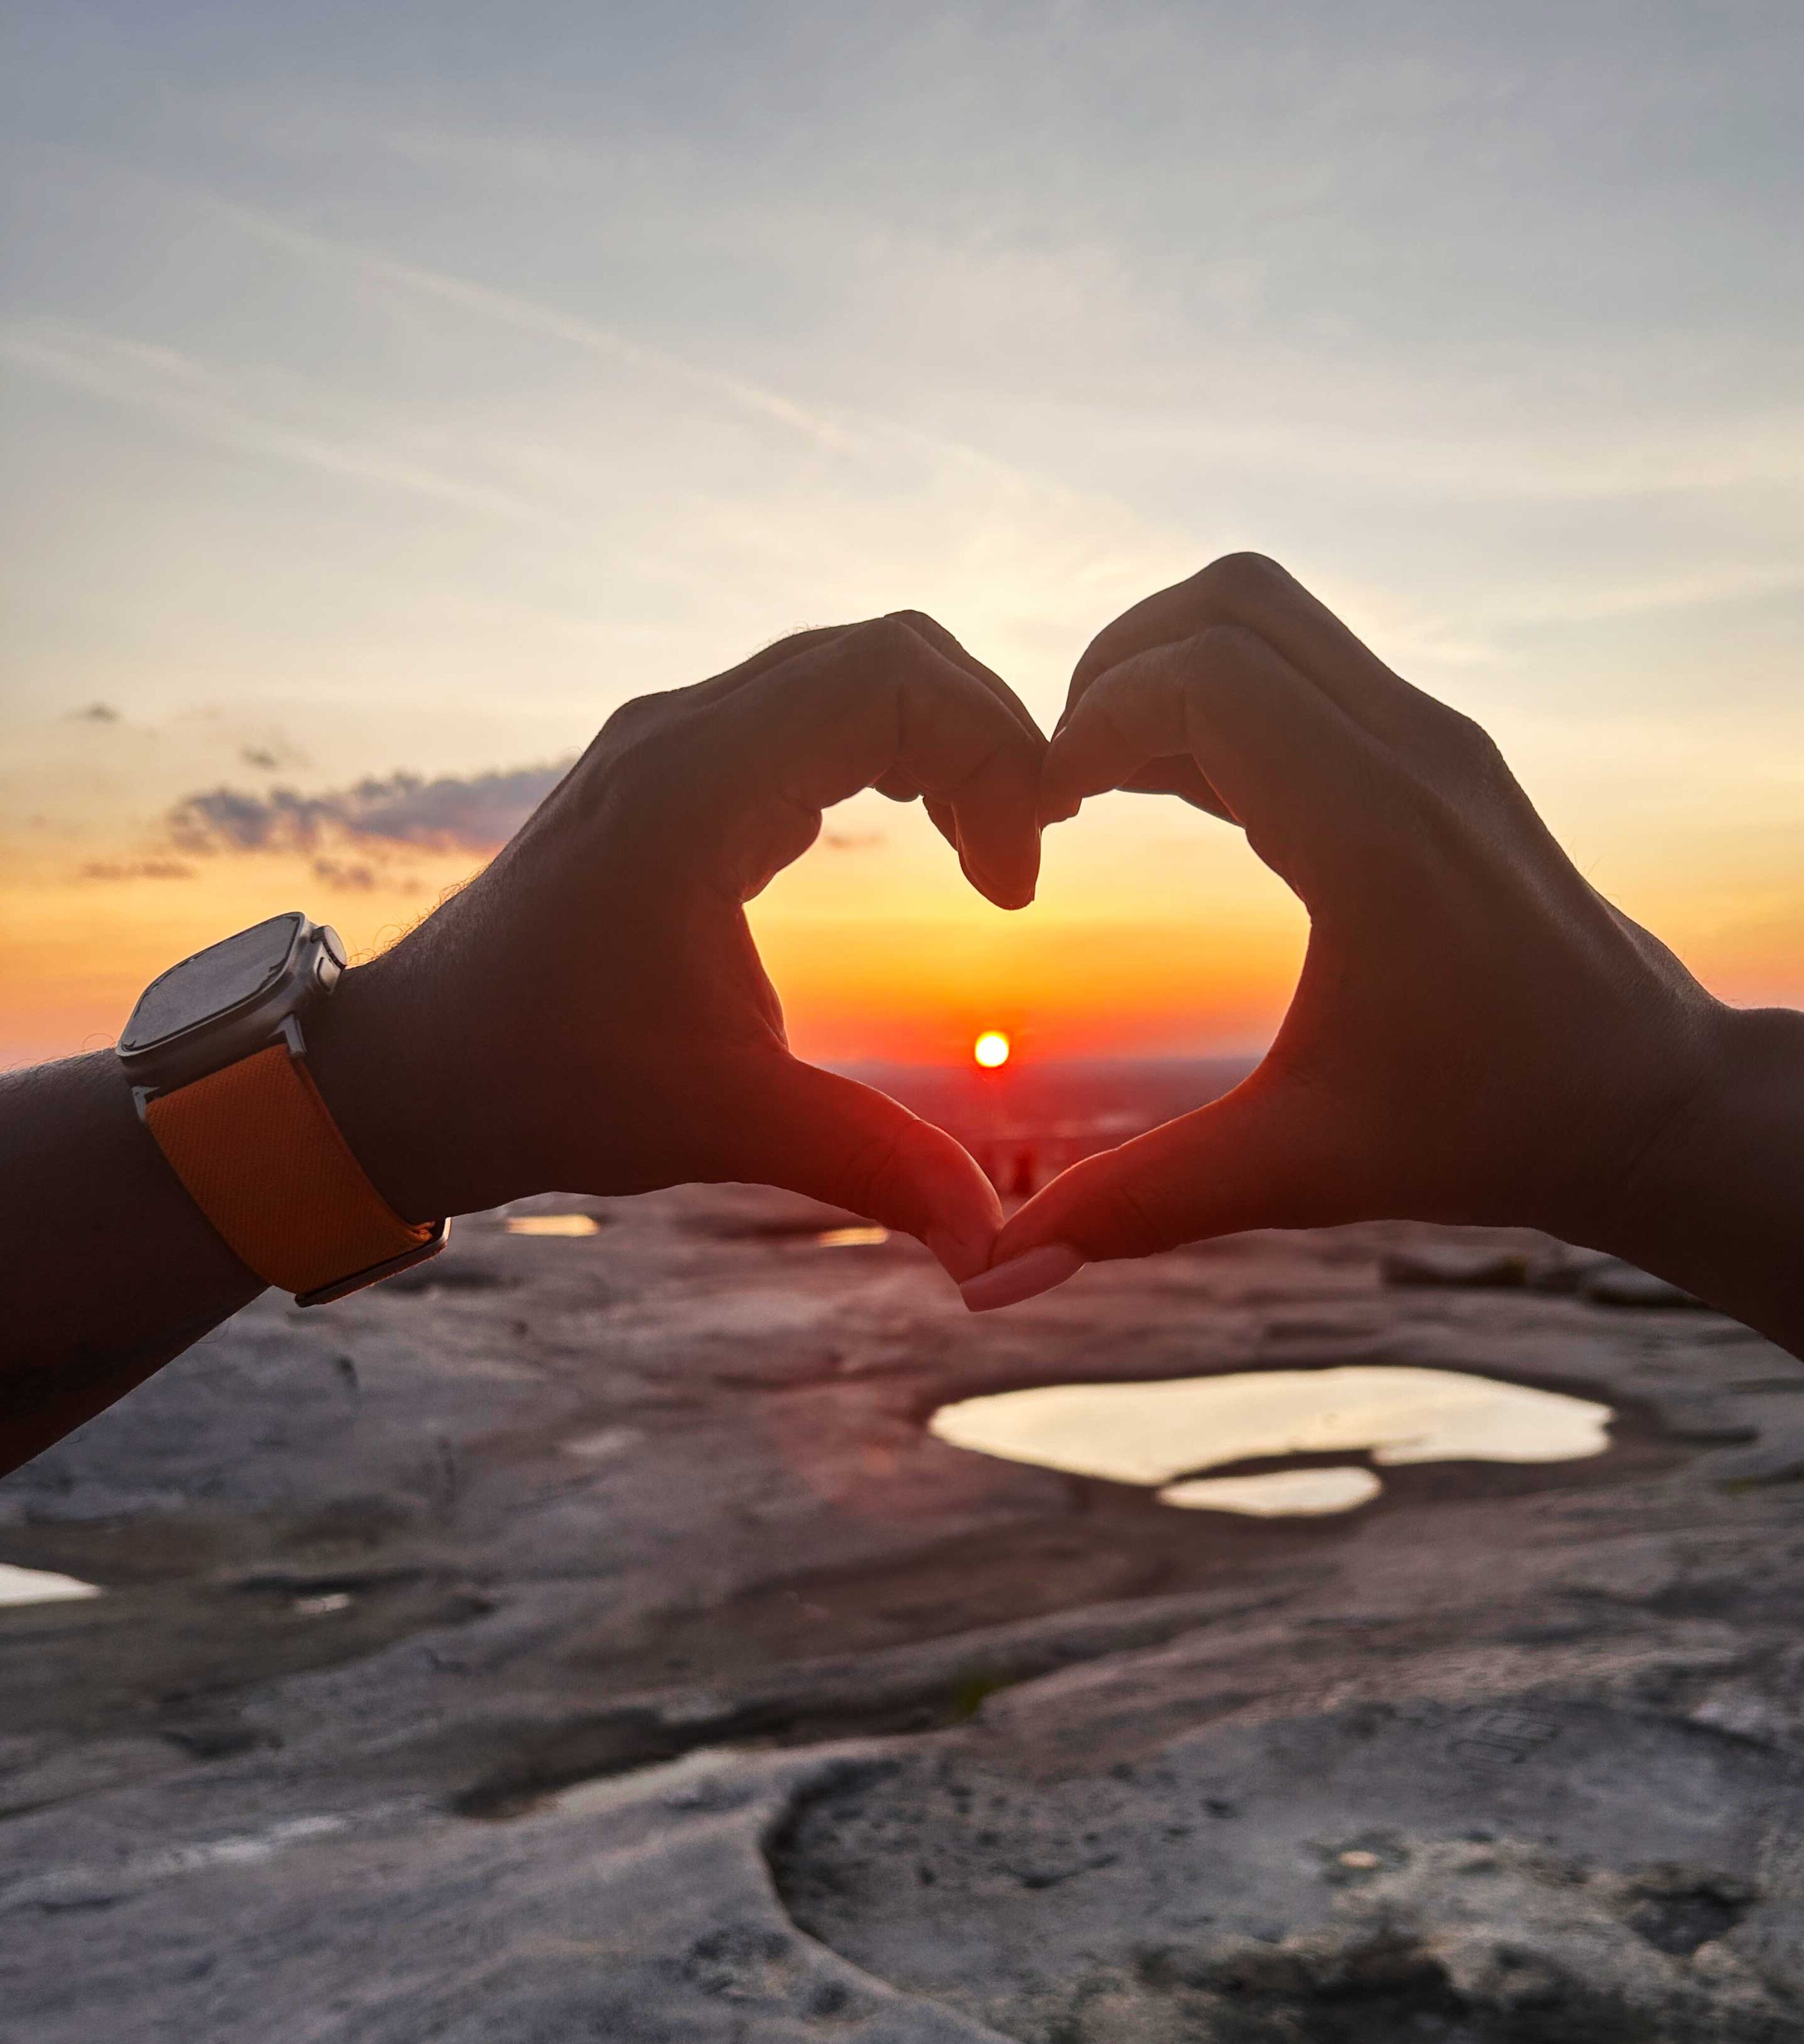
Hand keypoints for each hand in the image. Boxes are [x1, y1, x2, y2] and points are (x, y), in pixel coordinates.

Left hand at [309, 615, 1045, 1279]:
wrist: (407, 1073)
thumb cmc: (542, 1083)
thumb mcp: (720, 1123)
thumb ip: (870, 1165)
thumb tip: (996, 1251)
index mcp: (697, 784)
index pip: (895, 680)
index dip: (992, 758)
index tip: (1011, 889)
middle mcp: (680, 734)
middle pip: (887, 654)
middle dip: (983, 739)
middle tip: (1019, 859)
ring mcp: (668, 747)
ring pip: (846, 675)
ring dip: (936, 745)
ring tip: (984, 852)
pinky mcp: (667, 779)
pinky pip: (805, 716)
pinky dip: (882, 757)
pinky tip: (916, 841)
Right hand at [966, 553, 1731, 1304]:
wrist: (1646, 1097)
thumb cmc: (1489, 1129)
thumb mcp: (1305, 1170)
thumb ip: (1144, 1203)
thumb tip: (996, 1270)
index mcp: (1376, 834)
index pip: (1203, 677)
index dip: (1092, 722)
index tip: (1043, 818)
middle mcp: (1413, 752)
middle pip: (1232, 602)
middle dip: (1117, 668)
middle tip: (1062, 780)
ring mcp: (1434, 741)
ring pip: (1272, 619)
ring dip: (1169, 675)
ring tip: (1102, 787)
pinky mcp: (1438, 754)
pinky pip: (1306, 669)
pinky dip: (1222, 701)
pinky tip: (1176, 796)